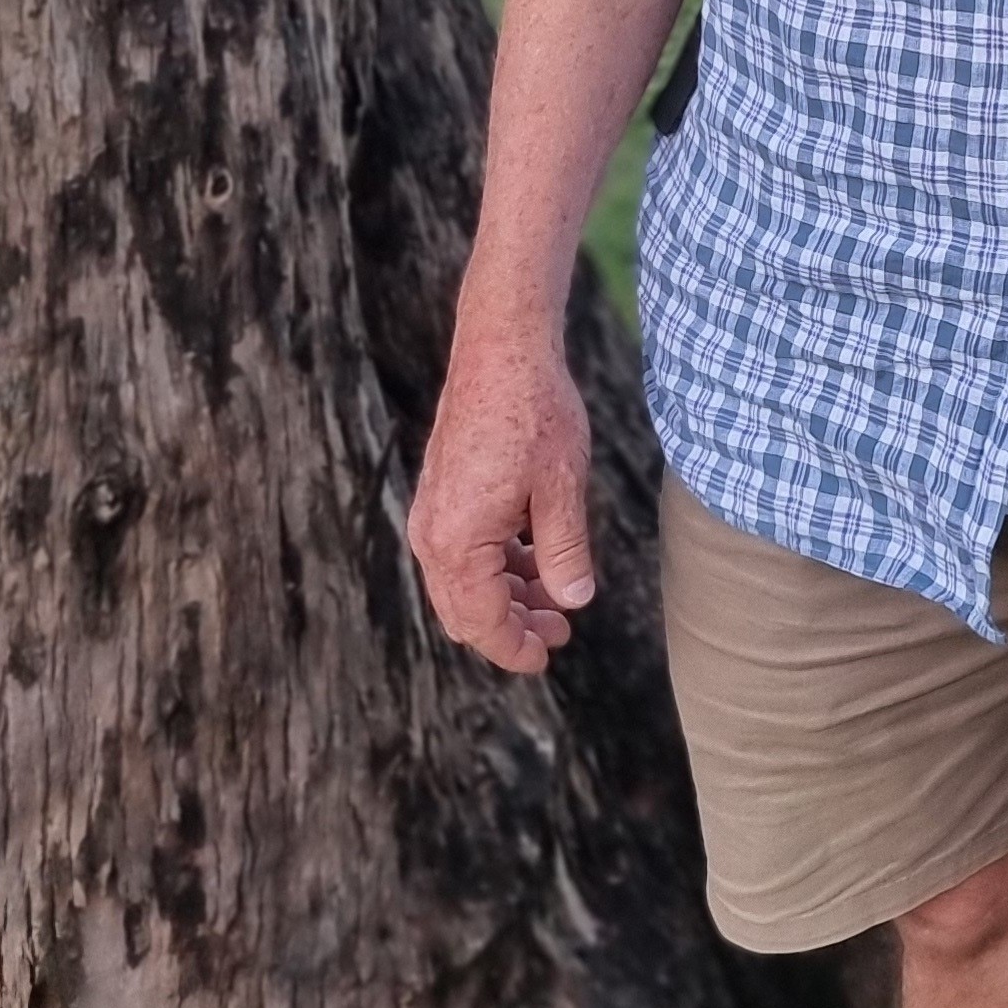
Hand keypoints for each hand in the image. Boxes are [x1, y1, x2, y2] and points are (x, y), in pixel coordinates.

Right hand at [407, 299, 597, 674]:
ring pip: (464, 583)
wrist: (501, 348)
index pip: (483, 622)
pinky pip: (463, 551)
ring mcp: (433, 513)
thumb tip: (574, 600)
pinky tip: (536, 558)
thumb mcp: (562, 486)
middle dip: (511, 627)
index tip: (546, 659)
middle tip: (561, 629)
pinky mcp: (442, 494)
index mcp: (458, 542)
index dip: (514, 648)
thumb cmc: (534, 412)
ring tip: (556, 597)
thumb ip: (565, 551)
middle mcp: (433, 534)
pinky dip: (497, 565)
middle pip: (466, 611)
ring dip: (506, 596)